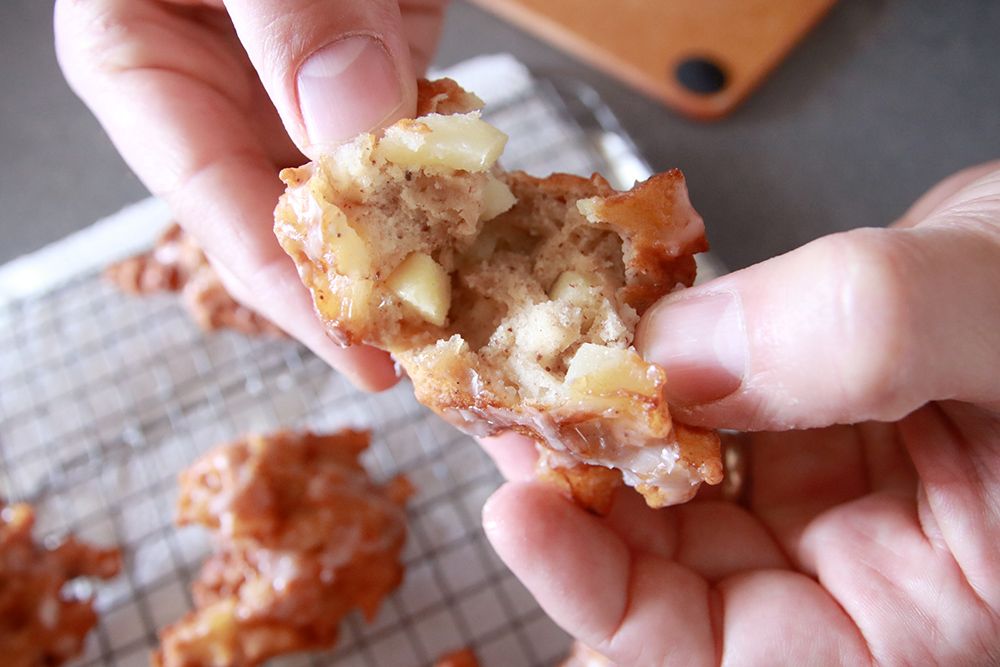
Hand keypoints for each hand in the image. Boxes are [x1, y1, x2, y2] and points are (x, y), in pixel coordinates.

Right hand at [55, 0, 447, 389]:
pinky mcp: (378, 48)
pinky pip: (419, 123)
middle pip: (290, 208)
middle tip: (423, 355)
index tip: (360, 358)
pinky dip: (454, 164)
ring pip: (365, 177)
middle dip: (359, 283)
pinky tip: (489, 213)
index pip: (208, 199)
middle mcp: (226, 81)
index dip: (286, 289)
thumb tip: (352, 125)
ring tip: (470, 303)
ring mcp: (309, 71)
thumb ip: (288, 19)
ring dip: (420, 233)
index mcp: (144, 57)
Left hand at [482, 162, 999, 664]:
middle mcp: (857, 572)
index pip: (729, 659)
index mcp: (924, 617)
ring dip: (594, 426)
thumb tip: (676, 352)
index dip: (610, 604)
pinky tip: (603, 326)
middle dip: (576, 495)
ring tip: (529, 362)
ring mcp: (819, 495)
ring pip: (669, 488)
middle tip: (506, 408)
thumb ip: (861, 334)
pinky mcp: (794, 423)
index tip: (524, 518)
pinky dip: (642, 370)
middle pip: (674, 575)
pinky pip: (696, 409)